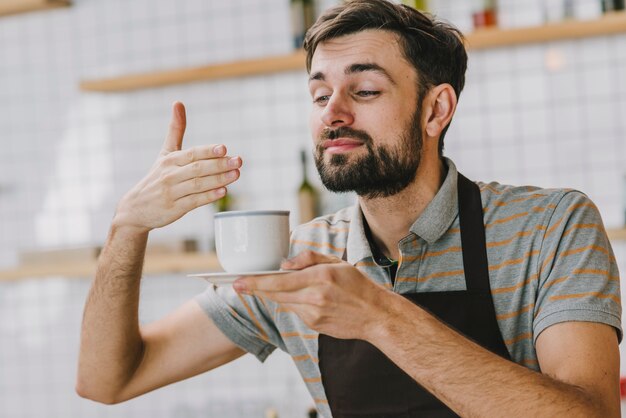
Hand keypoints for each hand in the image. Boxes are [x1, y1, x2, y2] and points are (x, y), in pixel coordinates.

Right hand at [113, 102, 241, 232]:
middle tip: (238, 161)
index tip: (224, 148)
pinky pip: (194, 201)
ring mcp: (172, 192)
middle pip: (198, 168)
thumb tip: (178, 102)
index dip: (208, 151)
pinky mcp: (174, 208)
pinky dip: (209, 196)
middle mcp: (170, 175)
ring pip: (198, 184)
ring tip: (236, 174)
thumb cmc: (156, 178)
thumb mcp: (165, 153)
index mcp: (169, 160)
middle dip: (220, 165)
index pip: (191, 154)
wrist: (136, 209)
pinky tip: (223, 191)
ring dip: (219, 179)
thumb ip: (175, 130)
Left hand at [233, 250, 393, 340]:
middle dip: (254, 290)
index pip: (279, 281)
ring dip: (273, 295)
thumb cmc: (357, 285)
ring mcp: (313, 315)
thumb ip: (308, 259)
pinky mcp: (314, 325)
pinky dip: (291, 303)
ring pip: (283, 303)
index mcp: (319, 278)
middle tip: (237, 285)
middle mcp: (314, 298)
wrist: (375, 315)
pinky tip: (298, 297)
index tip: (237, 282)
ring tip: (262, 287)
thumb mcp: (336, 262)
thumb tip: (284, 265)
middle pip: (275, 295)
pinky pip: (295, 311)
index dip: (255, 283)